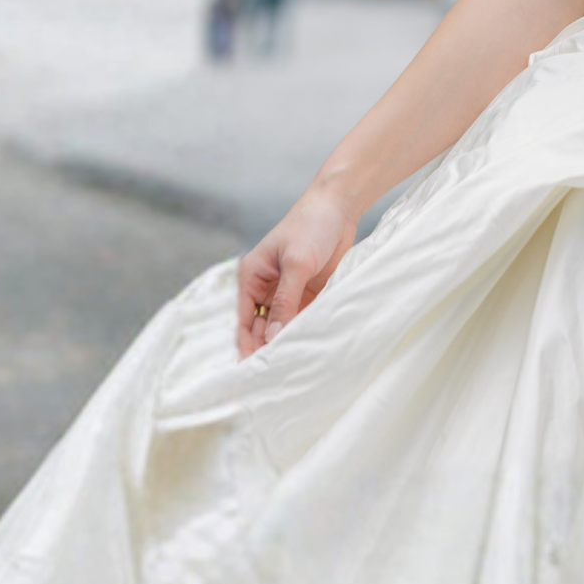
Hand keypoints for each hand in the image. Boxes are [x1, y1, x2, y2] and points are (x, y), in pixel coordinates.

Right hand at [235, 183, 360, 357]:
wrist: (339, 207)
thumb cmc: (310, 226)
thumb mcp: (296, 263)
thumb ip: (285, 300)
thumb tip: (274, 336)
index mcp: (252, 277)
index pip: (244, 319)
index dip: (246, 344)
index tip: (250, 370)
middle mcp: (266, 287)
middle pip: (262, 327)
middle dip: (266, 349)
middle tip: (274, 377)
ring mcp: (289, 291)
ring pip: (284, 326)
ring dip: (288, 343)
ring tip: (293, 369)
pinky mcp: (309, 292)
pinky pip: (304, 318)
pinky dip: (306, 332)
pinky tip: (311, 350)